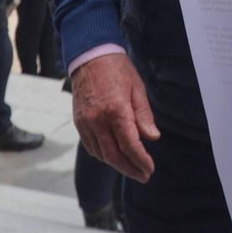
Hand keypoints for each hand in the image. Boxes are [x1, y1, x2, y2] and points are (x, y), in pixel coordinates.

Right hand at [70, 54, 159, 182]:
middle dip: (130, 169)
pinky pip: (90, 146)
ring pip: (101, 154)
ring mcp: (86, 122)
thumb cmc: (117, 69)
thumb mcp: (137, 88)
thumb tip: (152, 138)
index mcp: (116, 110)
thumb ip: (144, 115)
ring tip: (131, 168)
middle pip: (114, 155)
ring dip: (117, 165)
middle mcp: (98, 120)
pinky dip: (103, 155)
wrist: (90, 56)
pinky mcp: (79, 122)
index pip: (130, 145)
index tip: (149, 169)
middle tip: (143, 176)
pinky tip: (114, 157)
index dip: (141, 160)